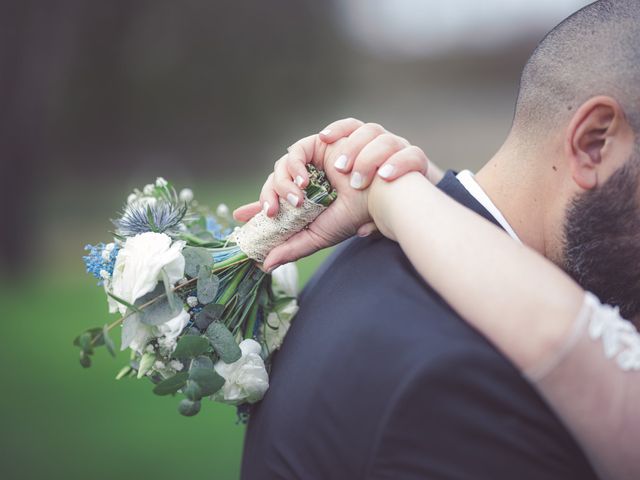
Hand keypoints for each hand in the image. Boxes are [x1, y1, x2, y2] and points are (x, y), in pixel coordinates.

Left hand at [234, 118, 428, 269]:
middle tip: (270, 213)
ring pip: (281, 166)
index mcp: (304, 201)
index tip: (239, 217)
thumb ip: (292, 247)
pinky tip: (303, 181)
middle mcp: (305, 181)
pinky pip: (296, 150)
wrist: (381, 196)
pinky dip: (294, 163)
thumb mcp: (318, 236)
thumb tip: (265, 264)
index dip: (257, 206)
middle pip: (273, 182)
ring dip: (283, 182)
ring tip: (296, 200)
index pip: (274, 202)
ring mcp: (312, 162)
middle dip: (268, 196)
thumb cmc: (355, 215)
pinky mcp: (320, 144)